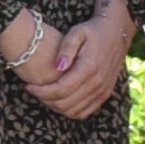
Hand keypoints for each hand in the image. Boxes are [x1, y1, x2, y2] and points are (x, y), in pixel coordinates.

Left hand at [22, 0, 130, 122]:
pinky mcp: (105, 95)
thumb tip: (57, 67)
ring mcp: (103, 91)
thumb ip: (66, 48)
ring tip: (44, 95)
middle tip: (33, 91)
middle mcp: (98, 82)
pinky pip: (84, 112)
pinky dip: (68, 111)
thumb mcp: (77, 32)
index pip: (60, 89)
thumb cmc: (92, 31)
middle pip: (65, 103)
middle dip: (45, 100)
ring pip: (73, 111)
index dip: (41, 91)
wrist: (117, 34)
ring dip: (55, 107)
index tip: (27, 86)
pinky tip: (58, 99)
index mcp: (89, 67)